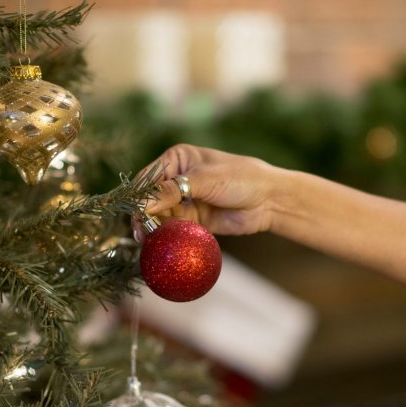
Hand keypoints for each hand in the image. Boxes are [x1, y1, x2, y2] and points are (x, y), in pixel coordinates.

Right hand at [133, 144, 284, 238]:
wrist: (269, 200)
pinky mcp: (192, 220)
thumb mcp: (205, 180)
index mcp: (177, 159)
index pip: (148, 178)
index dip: (139, 197)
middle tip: (142, 234)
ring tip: (150, 243)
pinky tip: (162, 247)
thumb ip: (172, 191)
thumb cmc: (241, 178)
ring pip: (159, 217)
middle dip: (145, 217)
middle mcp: (177, 179)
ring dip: (155, 230)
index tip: (136, 214)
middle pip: (150, 200)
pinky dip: (168, 238)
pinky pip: (173, 230)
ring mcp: (184, 201)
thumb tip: (142, 205)